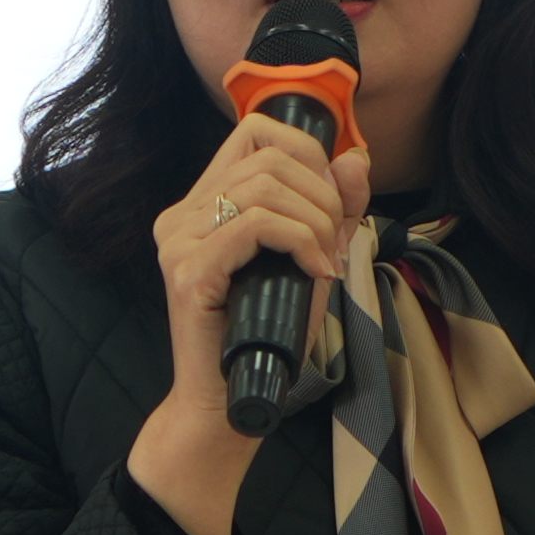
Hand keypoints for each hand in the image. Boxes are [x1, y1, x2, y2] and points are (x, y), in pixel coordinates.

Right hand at [126, 112, 370, 534]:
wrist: (230, 403)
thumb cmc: (269, 334)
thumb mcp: (311, 260)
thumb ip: (334, 210)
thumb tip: (356, 158)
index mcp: (202, 203)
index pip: (253, 132)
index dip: (306, 151)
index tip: (332, 200)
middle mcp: (181, 214)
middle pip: (266, 156)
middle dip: (321, 194)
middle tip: (335, 242)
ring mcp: (178, 240)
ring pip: (263, 186)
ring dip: (314, 220)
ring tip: (325, 259)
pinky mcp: (188, 270)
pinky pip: (254, 224)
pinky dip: (299, 240)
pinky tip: (315, 271)